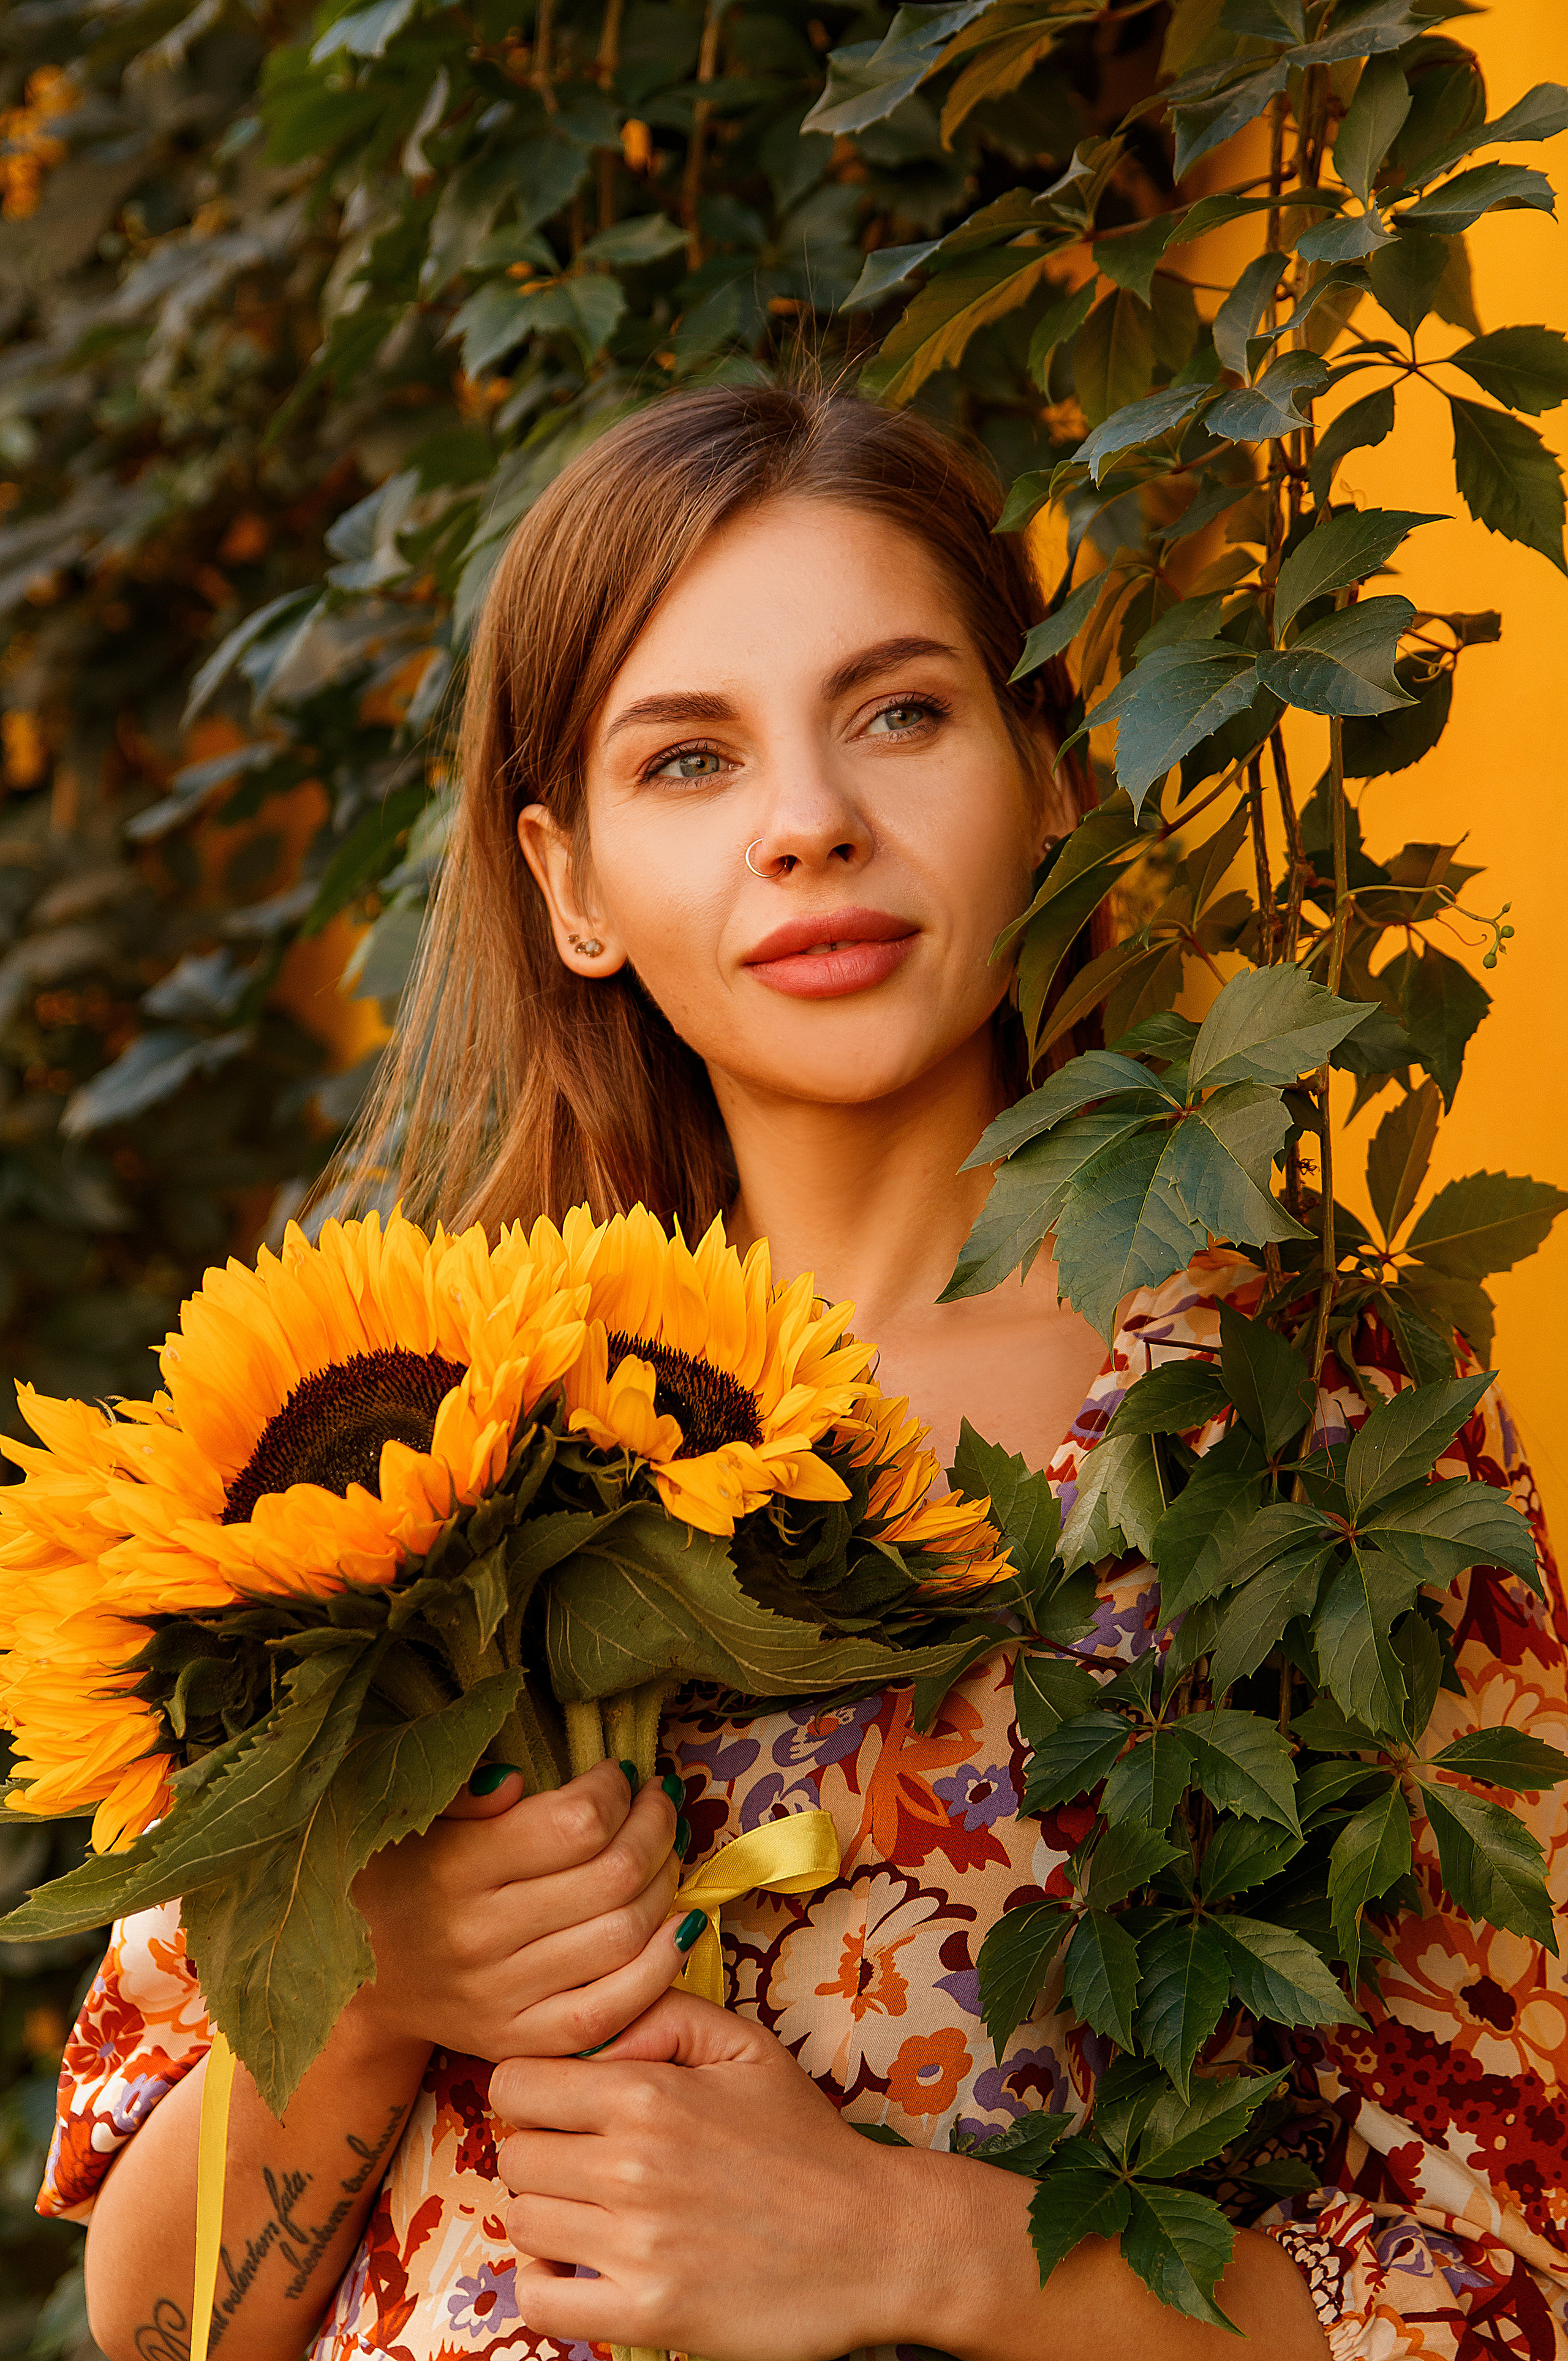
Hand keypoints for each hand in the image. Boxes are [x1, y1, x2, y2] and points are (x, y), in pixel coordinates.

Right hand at [347, 1759, 692, 2062]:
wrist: (358, 1981)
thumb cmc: (400, 1876)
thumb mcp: (411, 1816)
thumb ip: (460, 1791)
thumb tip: (517, 1781)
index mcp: (454, 1869)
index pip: (576, 1823)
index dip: (616, 1789)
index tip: (620, 1773)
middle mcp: (478, 1937)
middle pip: (614, 1875)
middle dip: (655, 1826)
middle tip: (658, 1803)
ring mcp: (501, 1999)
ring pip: (624, 1936)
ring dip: (666, 1883)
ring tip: (664, 1851)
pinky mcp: (520, 2042)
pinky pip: (614, 2010)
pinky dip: (661, 1964)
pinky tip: (678, 1923)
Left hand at [490, 1990, 954, 2360]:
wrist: (875, 2241)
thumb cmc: (807, 2143)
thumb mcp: (747, 2049)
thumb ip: (664, 2015)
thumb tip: (596, 2031)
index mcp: (648, 2095)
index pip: (516, 2084)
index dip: (534, 2092)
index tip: (564, 2108)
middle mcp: (631, 2166)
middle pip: (514, 2155)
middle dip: (542, 2154)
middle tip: (587, 2163)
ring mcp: (636, 2246)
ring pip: (523, 2223)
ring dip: (550, 2218)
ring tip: (596, 2215)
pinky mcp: (646, 2314)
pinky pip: (541, 2301)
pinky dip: (550, 2286)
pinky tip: (587, 2267)